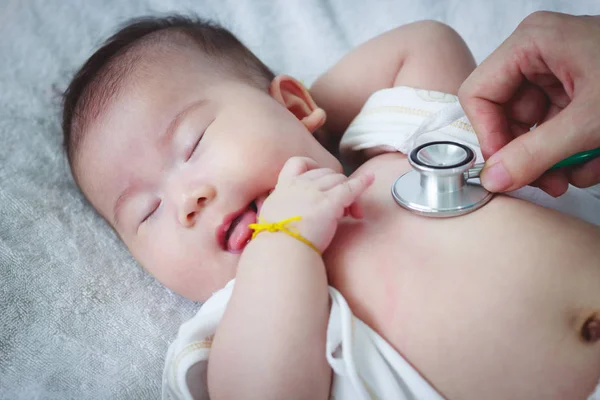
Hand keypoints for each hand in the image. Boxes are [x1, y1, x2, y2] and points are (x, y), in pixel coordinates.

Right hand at [258, 157, 373, 252]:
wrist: (281, 251)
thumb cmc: (278, 241)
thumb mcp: (272, 216)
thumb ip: (283, 206)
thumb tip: (293, 210)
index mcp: (284, 187)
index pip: (298, 163)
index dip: (312, 167)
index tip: (320, 178)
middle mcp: (300, 185)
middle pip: (326, 174)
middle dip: (335, 186)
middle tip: (341, 208)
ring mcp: (315, 192)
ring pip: (339, 180)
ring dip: (347, 193)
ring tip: (349, 213)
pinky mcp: (330, 203)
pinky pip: (351, 188)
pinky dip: (362, 182)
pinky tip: (371, 179)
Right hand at [458, 11, 599, 195]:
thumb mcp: (591, 121)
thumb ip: (536, 153)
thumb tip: (493, 179)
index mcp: (531, 44)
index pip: (479, 93)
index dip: (489, 135)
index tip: (506, 167)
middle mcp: (538, 55)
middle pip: (504, 114)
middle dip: (526, 153)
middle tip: (546, 181)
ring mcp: (558, 72)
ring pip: (530, 127)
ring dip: (551, 158)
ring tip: (578, 172)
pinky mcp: (576, 90)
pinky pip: (554, 127)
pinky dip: (570, 150)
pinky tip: (593, 159)